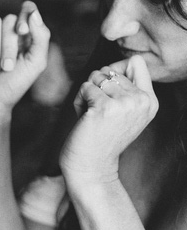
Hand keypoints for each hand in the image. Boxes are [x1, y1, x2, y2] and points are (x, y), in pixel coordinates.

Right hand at [0, 1, 50, 115]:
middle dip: (9, 46)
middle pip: (9, 20)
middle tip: (7, 68)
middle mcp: (5, 32)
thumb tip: (34, 12)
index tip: (22, 31)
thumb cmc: (13, 86)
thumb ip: (41, 37)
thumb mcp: (35, 63)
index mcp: (24, 36)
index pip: (27, 11)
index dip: (25, 14)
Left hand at [60, 55, 158, 187]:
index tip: (108, 90)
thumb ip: (126, 86)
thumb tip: (120, 63)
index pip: (136, 62)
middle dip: (97, 87)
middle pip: (110, 69)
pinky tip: (84, 119)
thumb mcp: (123, 110)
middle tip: (99, 113)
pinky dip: (79, 100)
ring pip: (96, 76)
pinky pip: (85, 87)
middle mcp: (142, 101)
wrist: (92, 168)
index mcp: (150, 101)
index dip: (116, 69)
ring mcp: (125, 103)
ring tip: (92, 116)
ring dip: (87, 94)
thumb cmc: (101, 137)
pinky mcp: (105, 107)